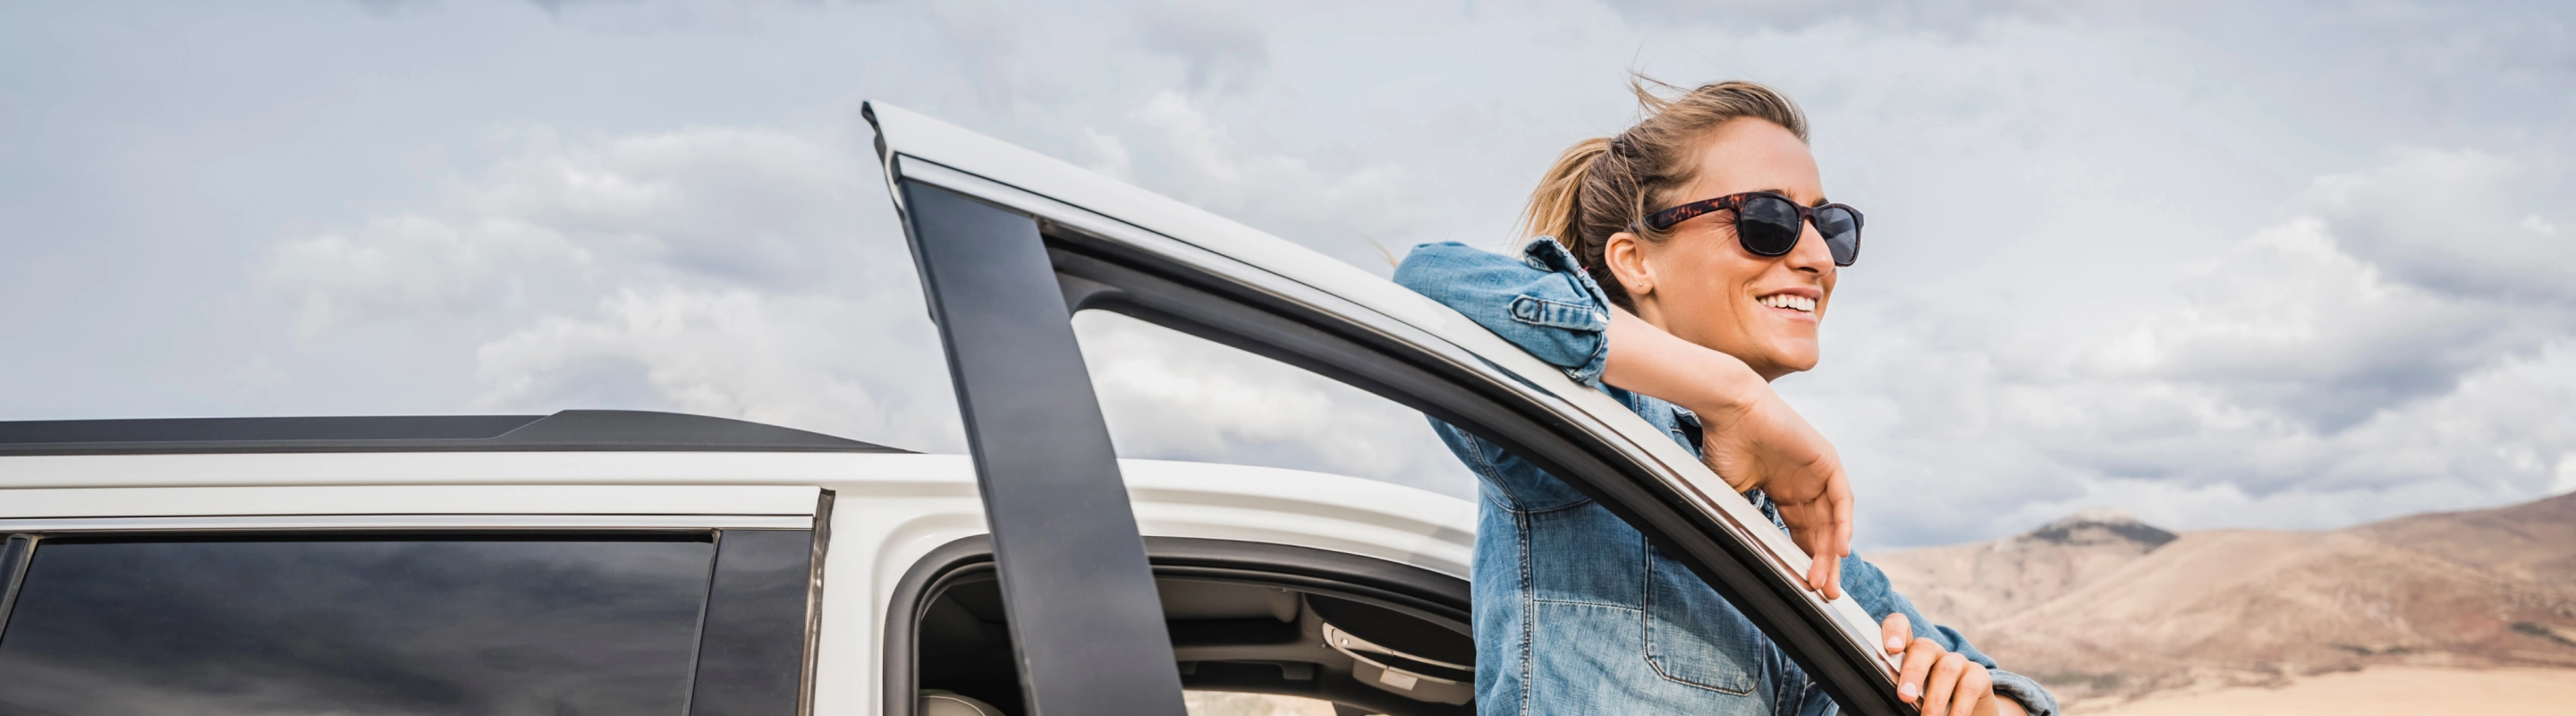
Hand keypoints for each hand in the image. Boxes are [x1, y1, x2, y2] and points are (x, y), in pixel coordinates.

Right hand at [1601, 307, 1852, 598]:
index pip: (1800, 531)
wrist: (1729, 408)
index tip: (1802, 586)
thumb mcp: (1731, 494)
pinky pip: (1841, 498)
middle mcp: (1803, 482)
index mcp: (1783, 489)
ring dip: (1830, 552)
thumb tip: (1738, 557)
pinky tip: (1839, 549)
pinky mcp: (1826, 460)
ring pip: (1832, 520)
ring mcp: (1817, 471)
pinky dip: (1842, 524)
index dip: (1801, 558)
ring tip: (1824, 580)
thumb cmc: (1723, 444)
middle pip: (1820, 531)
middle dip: (1821, 564)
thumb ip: (1743, 520)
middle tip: (1823, 593)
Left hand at [1881, 613, 2012, 715]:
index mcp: (1911, 653)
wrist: (1969, 713)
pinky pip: (1969, 687)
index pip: (1900, 626)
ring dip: (1935, 697)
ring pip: (1946, 669)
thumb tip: (1891, 695)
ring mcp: (1958, 661)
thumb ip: (1902, 688)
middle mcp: (1934, 652)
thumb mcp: (1913, 695)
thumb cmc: (1930, 703)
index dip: (1895, 631)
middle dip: (1913, 671)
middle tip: (1905, 696)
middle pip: (1923, 648)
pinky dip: (1960, 707)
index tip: (1890, 649)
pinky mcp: (1979, 675)